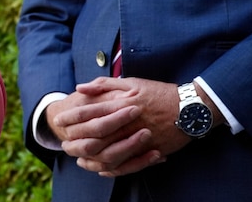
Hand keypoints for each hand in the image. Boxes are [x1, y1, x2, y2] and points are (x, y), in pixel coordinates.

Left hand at [49, 77, 188, 176]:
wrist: (192, 108)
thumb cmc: (159, 92)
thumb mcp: (131, 82)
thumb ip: (104, 84)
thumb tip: (80, 87)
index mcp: (121, 104)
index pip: (89, 112)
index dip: (72, 116)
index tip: (59, 119)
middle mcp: (128, 124)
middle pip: (95, 135)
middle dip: (76, 138)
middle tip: (62, 140)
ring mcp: (139, 140)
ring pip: (108, 153)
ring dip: (89, 156)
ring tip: (76, 155)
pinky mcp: (150, 152)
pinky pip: (126, 165)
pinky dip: (110, 168)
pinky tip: (98, 167)